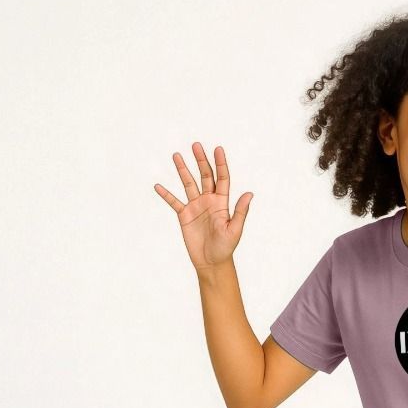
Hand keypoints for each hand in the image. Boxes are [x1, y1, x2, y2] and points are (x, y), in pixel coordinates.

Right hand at [154, 142, 252, 272]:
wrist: (211, 262)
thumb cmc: (226, 248)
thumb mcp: (235, 230)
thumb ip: (240, 211)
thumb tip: (250, 193)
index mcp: (222, 202)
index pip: (222, 178)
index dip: (220, 164)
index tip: (218, 149)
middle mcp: (209, 201)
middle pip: (204, 176)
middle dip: (201, 160)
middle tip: (196, 145)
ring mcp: (196, 207)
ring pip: (188, 183)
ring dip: (182, 170)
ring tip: (176, 155)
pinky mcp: (184, 215)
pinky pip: (174, 202)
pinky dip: (166, 194)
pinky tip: (158, 186)